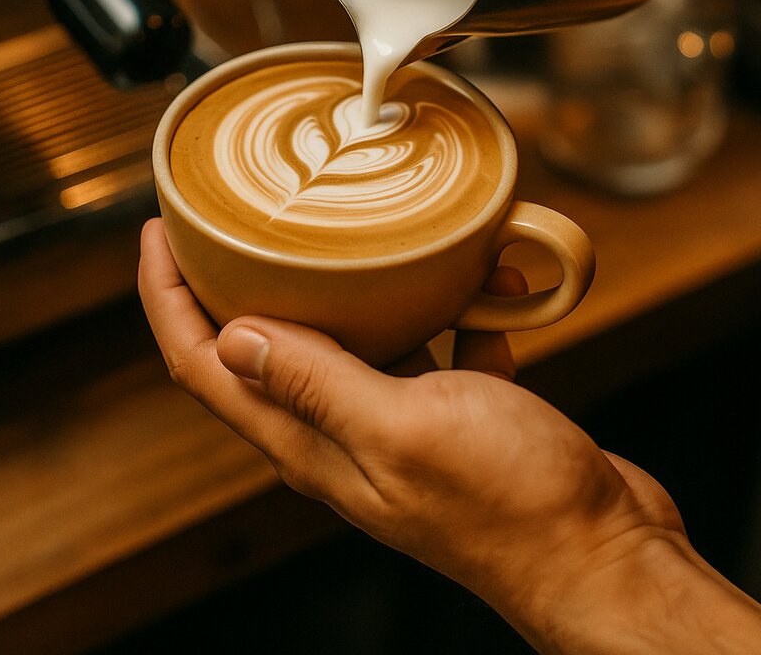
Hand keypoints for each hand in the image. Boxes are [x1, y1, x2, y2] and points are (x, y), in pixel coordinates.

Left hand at [138, 218, 760, 653]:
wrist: (601, 550)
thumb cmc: (509, 503)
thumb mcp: (402, 427)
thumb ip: (315, 380)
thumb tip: (230, 336)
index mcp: (309, 441)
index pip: (201, 364)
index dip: (166, 296)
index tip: (159, 230)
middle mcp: (338, 432)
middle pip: (258, 343)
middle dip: (235, 276)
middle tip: (235, 209)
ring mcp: (392, 422)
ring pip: (345, 336)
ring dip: (352, 284)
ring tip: (368, 227)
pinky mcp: (447, 412)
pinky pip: (425, 342)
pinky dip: (446, 308)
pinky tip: (483, 289)